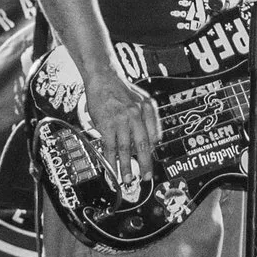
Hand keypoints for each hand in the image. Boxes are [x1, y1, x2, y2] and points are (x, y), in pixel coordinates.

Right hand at [83, 71, 159, 191]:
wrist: (102, 77)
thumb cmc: (120, 90)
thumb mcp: (140, 100)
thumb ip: (146, 118)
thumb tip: (150, 141)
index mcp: (148, 109)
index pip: (154, 135)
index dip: (151, 151)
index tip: (149, 163)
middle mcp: (137, 114)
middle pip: (143, 145)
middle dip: (144, 164)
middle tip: (145, 177)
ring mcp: (121, 120)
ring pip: (125, 149)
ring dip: (126, 166)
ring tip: (127, 179)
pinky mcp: (106, 124)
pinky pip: (110, 146)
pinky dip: (110, 159)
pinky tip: (111, 168)